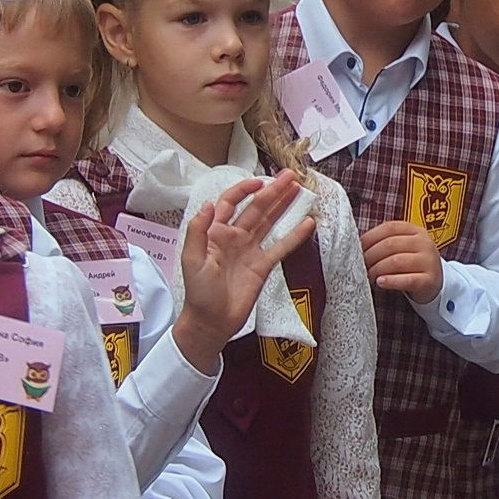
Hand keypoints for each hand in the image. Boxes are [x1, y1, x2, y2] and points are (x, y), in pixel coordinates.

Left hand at [171, 174, 315, 371]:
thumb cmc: (198, 293)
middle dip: (273, 191)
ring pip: (270, 222)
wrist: (211, 322)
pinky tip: (307, 223)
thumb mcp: (191, 259)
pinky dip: (294, 235)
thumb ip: (198, 231)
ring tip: (300, 190)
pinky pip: (281, 246)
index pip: (231, 202)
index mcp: (216, 232)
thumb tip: (208, 204)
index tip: (259, 182)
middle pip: (256, 207)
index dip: (244, 189)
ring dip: (284, 206)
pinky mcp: (263, 265)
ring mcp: (251, 250)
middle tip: (290, 176)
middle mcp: (235, 236)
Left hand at [360, 220, 446, 305]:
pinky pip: (407, 279)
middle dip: (371, 255)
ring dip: (377, 269)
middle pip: (391, 244)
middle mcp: (424, 243)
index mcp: (416, 231)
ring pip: (396, 261)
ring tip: (369, 276)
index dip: (370, 237)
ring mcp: (428, 261)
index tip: (357, 247)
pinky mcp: (429, 280)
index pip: (389, 228)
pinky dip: (391, 281)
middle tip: (360, 265)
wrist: (435, 284)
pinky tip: (380, 282)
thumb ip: (386, 242)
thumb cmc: (412, 265)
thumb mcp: (403, 248)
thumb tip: (358, 245)